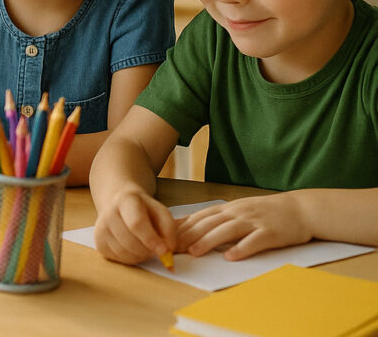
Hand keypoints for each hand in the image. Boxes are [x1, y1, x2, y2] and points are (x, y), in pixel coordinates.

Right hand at [93, 185, 176, 264]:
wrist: (121, 206)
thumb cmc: (145, 210)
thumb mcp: (161, 213)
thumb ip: (169, 231)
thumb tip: (167, 252)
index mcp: (125, 200)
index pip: (136, 223)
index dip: (151, 239)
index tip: (164, 251)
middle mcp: (108, 212)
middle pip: (130, 241)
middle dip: (148, 250)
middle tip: (157, 249)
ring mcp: (101, 228)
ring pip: (123, 252)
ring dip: (141, 256)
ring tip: (147, 248)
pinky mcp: (98, 242)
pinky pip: (118, 259)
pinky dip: (131, 259)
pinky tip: (135, 250)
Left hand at [176, 194, 311, 260]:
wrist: (300, 209)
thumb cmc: (266, 213)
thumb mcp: (239, 211)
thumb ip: (218, 219)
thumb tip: (191, 228)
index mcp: (228, 208)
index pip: (200, 217)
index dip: (182, 227)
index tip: (165, 238)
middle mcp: (238, 213)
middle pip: (209, 223)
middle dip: (188, 235)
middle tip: (172, 248)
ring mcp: (254, 221)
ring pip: (227, 230)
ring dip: (208, 241)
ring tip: (194, 251)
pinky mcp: (271, 232)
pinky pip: (255, 241)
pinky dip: (242, 248)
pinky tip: (231, 256)